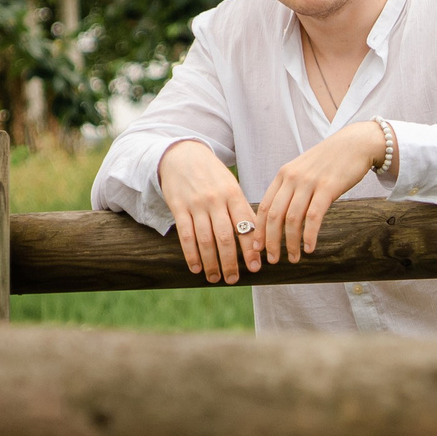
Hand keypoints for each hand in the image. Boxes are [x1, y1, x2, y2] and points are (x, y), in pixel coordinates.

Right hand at [158, 139, 260, 282]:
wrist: (182, 155)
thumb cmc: (213, 176)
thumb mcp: (231, 187)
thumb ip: (242, 210)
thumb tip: (258, 238)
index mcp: (234, 195)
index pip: (245, 226)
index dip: (251, 249)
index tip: (255, 267)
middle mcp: (216, 200)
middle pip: (225, 237)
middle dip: (231, 262)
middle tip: (234, 280)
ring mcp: (196, 204)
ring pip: (205, 240)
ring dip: (211, 263)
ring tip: (215, 278)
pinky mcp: (178, 207)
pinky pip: (186, 235)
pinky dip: (191, 254)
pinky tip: (196, 268)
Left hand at [257, 121, 387, 264]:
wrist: (354, 144)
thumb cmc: (330, 161)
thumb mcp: (303, 170)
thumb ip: (291, 188)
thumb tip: (281, 214)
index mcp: (283, 175)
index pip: (265, 206)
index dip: (259, 230)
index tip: (257, 248)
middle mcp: (292, 178)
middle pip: (275, 215)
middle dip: (271, 241)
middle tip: (272, 260)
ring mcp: (309, 183)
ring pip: (292, 219)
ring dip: (291, 243)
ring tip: (293, 258)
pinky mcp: (327, 188)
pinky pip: (313, 216)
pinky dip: (309, 235)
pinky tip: (310, 248)